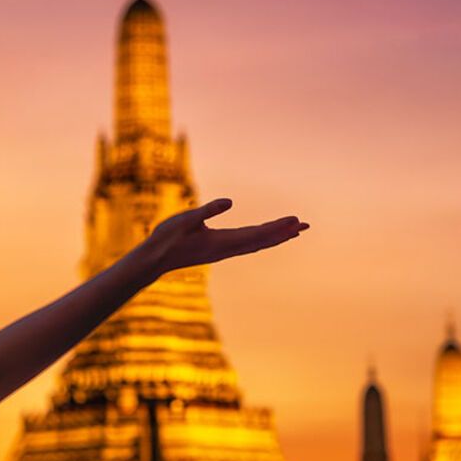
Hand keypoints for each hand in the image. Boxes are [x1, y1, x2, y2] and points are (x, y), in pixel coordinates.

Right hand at [145, 198, 306, 271]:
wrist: (154, 260)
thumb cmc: (167, 238)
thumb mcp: (186, 219)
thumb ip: (208, 210)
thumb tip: (230, 201)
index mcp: (222, 242)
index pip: (257, 234)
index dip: (277, 227)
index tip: (295, 221)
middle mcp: (227, 249)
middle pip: (262, 241)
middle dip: (284, 233)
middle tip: (306, 225)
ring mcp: (223, 251)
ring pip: (257, 244)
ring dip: (276, 237)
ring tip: (294, 231)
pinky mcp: (218, 250)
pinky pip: (247, 245)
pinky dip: (262, 240)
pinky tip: (267, 237)